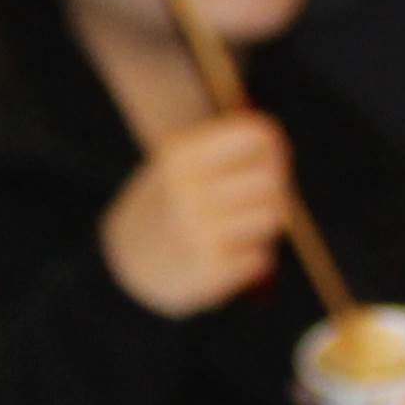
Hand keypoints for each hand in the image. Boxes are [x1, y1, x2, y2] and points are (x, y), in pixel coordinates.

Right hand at [101, 114, 294, 316]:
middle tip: (260, 196)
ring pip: (272, 216)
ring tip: (242, 226)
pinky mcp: (210, 269)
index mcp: (180, 155)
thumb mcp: (183, 166)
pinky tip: (226, 256)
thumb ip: (229, 151)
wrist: (128, 265)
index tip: (270, 158)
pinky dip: (252, 257)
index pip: (256, 135)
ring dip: (264, 222)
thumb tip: (277, 143)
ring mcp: (198, 231)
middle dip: (275, 187)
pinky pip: (261, 256)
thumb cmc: (170, 206)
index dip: (273, 147)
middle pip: (270, 178)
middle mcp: (187, 189)